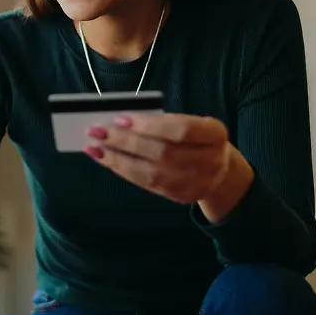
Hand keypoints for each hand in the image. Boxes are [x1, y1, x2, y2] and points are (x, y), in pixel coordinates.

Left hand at [85, 113, 233, 205]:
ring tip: (95, 147)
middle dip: (125, 141)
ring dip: (118, 159)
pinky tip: (107, 160)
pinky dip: (124, 170)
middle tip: (97, 131)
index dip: (149, 125)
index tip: (120, 118)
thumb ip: (165, 122)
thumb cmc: (199, 139)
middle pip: (163, 153)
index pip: (181, 130)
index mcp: (215, 134)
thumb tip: (121, 121)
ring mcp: (195, 183)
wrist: (221, 173)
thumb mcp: (194, 123)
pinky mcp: (180, 196)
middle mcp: (209, 161)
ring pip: (151, 173)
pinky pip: (147, 184)